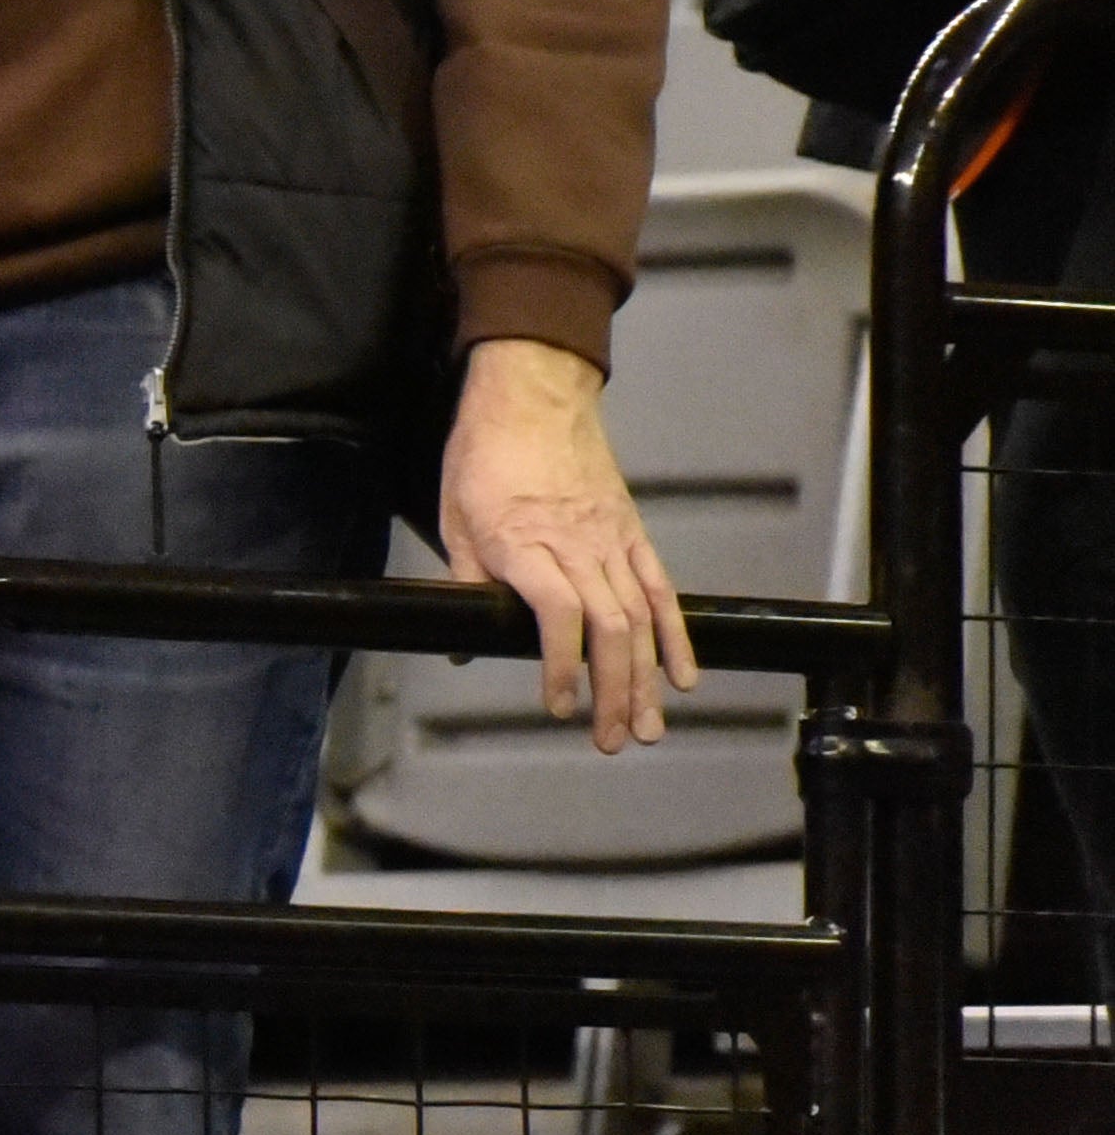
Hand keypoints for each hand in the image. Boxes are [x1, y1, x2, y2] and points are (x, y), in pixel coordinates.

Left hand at [439, 337, 695, 750]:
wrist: (534, 395)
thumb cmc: (484, 452)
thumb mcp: (453, 517)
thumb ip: (463, 581)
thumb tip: (463, 639)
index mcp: (524, 542)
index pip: (558, 615)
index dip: (562, 665)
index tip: (558, 705)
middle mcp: (576, 545)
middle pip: (609, 627)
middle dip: (614, 691)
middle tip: (613, 739)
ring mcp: (612, 539)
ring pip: (641, 617)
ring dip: (646, 679)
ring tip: (647, 727)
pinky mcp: (632, 533)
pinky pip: (660, 589)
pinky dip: (675, 635)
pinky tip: (683, 677)